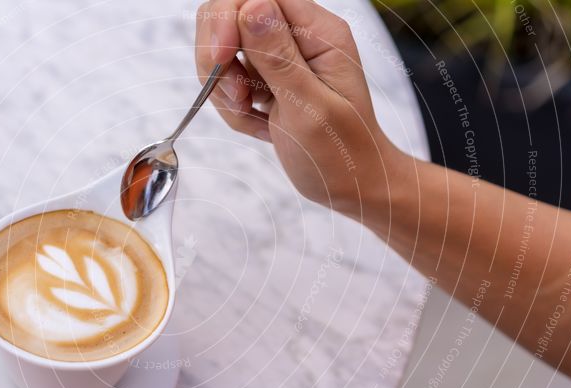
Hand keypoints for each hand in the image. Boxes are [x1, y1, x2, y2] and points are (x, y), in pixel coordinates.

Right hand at [195, 0, 407, 216]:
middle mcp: (298, 36)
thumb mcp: (310, 109)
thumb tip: (252, 7)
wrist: (352, 187)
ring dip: (224, 89)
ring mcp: (281, 58)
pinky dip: (232, 107)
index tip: (220, 60)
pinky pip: (228, 80)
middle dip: (218, 58)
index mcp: (319, 33)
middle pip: (230, 16)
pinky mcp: (267, 80)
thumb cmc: (342, 155)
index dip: (228, 20)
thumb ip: (280, 58)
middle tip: (237, 97)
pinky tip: (259, 126)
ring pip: (222, 51)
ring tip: (253, 117)